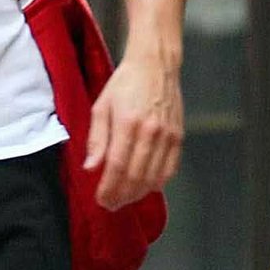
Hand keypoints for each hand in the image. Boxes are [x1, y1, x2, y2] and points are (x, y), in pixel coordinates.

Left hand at [85, 44, 182, 208]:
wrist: (156, 65)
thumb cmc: (125, 84)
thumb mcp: (101, 107)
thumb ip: (97, 139)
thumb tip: (90, 167)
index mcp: (128, 123)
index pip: (117, 166)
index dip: (109, 188)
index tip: (101, 199)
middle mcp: (151, 132)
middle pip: (136, 176)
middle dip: (122, 195)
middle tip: (110, 204)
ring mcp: (168, 135)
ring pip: (154, 176)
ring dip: (138, 193)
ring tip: (125, 199)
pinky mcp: (179, 136)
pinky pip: (170, 169)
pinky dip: (158, 182)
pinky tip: (146, 187)